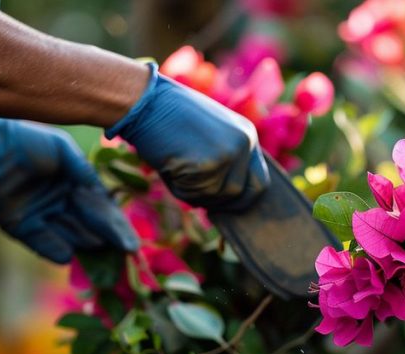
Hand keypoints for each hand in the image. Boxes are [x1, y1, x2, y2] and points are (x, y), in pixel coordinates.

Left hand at [0, 117, 139, 263]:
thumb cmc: (26, 140)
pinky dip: (56, 250)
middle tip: (125, 252)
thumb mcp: (62, 150)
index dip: (117, 225)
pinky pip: (44, 244)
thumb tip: (104, 196)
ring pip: (71, 237)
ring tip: (103, 252)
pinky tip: (70, 254)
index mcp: (75, 185)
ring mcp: (43, 217)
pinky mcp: (21, 227)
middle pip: (91, 227)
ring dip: (86, 246)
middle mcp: (62, 203)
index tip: (131, 243)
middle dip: (108, 239)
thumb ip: (84, 172)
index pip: (102, 209)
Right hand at [105, 63, 269, 211]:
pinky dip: (177, 188)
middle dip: (216, 199)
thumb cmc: (170, 117)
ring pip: (214, 197)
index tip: (222, 201)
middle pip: (237, 195)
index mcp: (247, 135)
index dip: (241, 197)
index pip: (259, 183)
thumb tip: (227, 196)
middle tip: (193, 186)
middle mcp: (243, 145)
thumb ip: (224, 159)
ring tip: (176, 165)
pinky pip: (193, 194)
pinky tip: (169, 164)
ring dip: (193, 191)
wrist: (145, 101)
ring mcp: (226, 156)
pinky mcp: (206, 166)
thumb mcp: (209, 132)